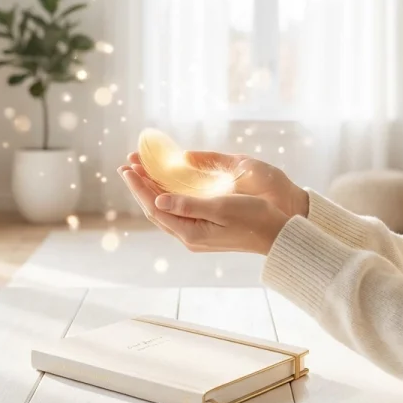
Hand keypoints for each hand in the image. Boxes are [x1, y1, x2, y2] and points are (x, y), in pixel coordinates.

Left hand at [125, 150, 308, 218]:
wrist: (277, 234)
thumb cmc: (253, 217)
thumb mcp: (221, 208)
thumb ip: (189, 204)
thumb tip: (159, 200)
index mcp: (190, 232)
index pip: (155, 207)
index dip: (139, 187)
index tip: (127, 168)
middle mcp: (189, 236)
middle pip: (155, 209)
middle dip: (140, 187)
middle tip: (126, 166)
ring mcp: (196, 234)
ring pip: (165, 210)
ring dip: (151, 190)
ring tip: (138, 173)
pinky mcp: (204, 229)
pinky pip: (176, 211)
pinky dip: (165, 195)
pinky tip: (162, 185)